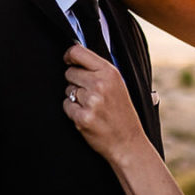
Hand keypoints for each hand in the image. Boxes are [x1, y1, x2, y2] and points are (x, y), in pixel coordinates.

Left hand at [63, 44, 146, 162]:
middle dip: (75, 81)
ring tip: (92, 107)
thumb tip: (75, 57)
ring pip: (67, 90)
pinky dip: (73, 111)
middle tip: (90, 94)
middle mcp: (100, 84)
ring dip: (75, 98)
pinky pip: (66, 106)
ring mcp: (91, 101)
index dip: (69, 55)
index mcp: (110, 73)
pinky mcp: (83, 117)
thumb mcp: (118, 84)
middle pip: (69, 72)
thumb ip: (99, 70)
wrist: (128, 142)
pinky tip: (87, 116)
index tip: (68, 60)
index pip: (78, 52)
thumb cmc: (122, 113)